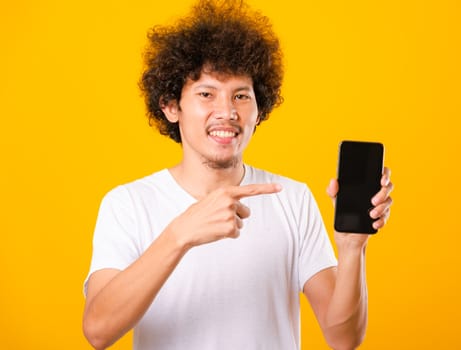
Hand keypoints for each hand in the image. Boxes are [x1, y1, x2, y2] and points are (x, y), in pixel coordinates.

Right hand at [167, 183, 281, 248]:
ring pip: (241, 223)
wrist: (184, 229)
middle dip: (236, 216)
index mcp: (226, 191)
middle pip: (246, 212)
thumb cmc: (197, 214)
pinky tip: (216, 232)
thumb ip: (226, 199)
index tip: (280, 187)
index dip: (267, 189)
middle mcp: (230, 201)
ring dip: (231, 226)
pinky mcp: (230, 228)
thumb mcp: (211, 199)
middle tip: (218, 218)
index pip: (250, 189)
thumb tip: (240, 207)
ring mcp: (230, 214)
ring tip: (215, 225)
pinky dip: (228, 235)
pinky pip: (236, 233)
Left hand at [327, 167, 393, 247]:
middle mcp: (375, 194)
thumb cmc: (343, 214)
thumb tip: (333, 181)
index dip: (384, 174)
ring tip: (371, 214)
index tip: (382, 179)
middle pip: (388, 187)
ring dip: (382, 208)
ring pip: (389, 201)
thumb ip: (333, 191)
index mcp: (366, 186)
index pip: (379, 174)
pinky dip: (381, 220)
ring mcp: (380, 206)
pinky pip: (386, 217)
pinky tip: (374, 223)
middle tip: (373, 201)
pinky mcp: (381, 218)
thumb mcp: (336, 201)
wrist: (346, 237)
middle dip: (383, 193)